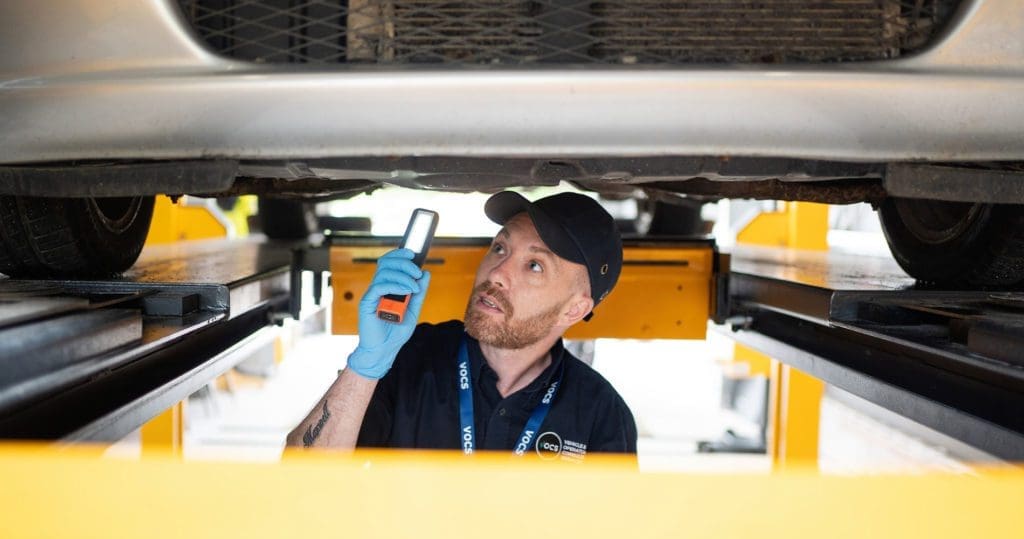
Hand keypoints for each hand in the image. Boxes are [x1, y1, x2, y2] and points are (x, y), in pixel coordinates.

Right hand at [347, 248, 431, 378]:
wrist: (383, 351)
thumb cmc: (395, 333)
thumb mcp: (414, 310)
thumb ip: (419, 293)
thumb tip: (426, 273)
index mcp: (387, 287)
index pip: (389, 263)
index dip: (399, 254)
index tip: (413, 254)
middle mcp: (378, 288)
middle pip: (386, 263)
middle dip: (404, 263)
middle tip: (417, 273)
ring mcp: (372, 295)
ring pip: (383, 273)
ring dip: (402, 276)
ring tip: (414, 287)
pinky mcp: (367, 303)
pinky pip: (379, 286)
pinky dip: (395, 285)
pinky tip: (406, 292)